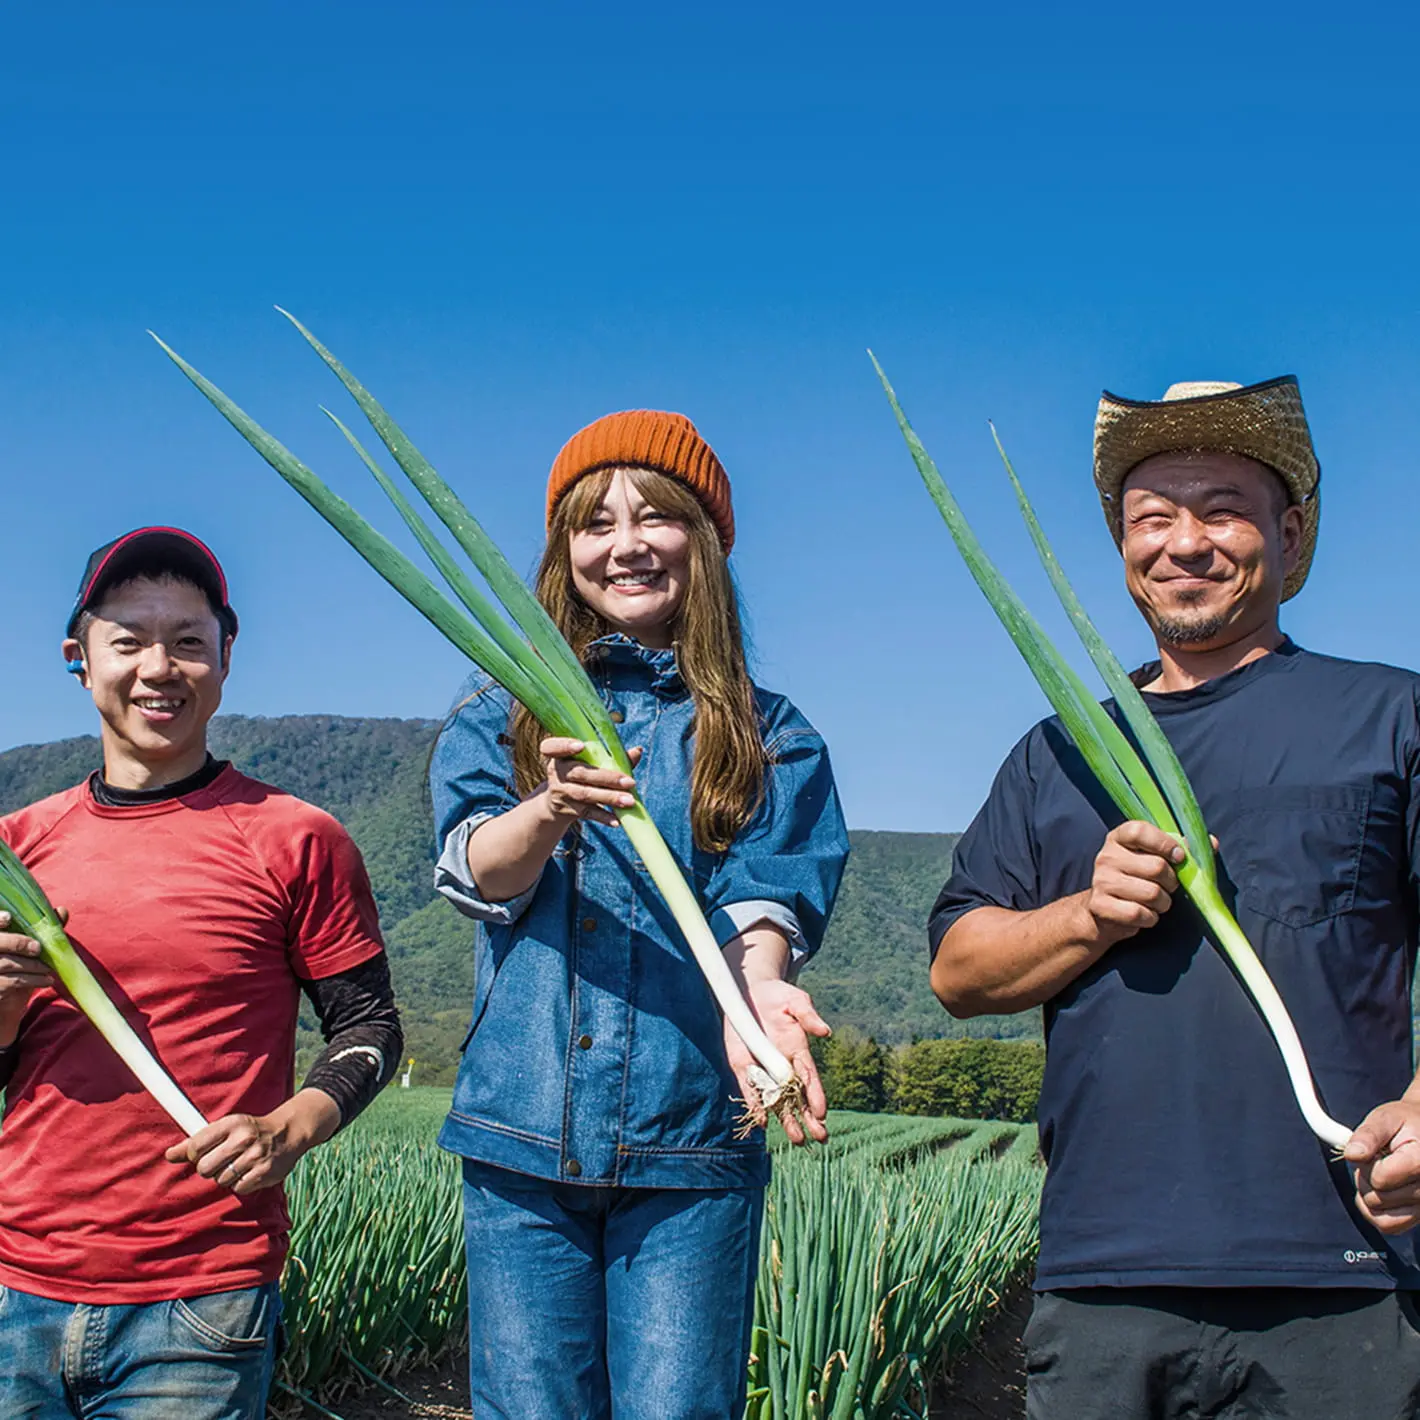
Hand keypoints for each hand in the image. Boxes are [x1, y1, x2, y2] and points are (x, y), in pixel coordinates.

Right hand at [0, 909, 57, 1045]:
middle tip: (37, 948)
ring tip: (48, 968)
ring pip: (6, 963)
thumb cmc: (18, 972)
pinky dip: (33, 980)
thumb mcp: (30, 951)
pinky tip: (48, 980)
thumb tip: (61, 911)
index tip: (9, 918)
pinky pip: (12, 982)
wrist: (7, 1008)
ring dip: (32, 965)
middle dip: (17, 943)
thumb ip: (43, 930)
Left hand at [164, 1089, 339, 1196]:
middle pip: (204, 1168)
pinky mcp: (265, 1173)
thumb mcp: (226, 1127)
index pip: (196, 1145)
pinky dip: (240, 1183)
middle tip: (221, 1161)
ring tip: (238, 1165)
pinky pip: (238, 1188)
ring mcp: (256, 1156)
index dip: (193, 1154)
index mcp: (232, 1123)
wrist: (288, 1133)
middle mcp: (244, 1138)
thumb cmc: (250, 1131)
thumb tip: (169, 1155)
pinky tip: (248, 1172)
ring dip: (226, 1176)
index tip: (200, 1153)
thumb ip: (197, 1141)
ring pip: (220, 1180)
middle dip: (208, 1168)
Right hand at [535, 739, 642, 827]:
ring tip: (630, 801)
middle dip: (607, 778)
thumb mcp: (587, 763)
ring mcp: (560, 792)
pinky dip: (603, 817)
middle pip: (581, 773)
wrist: (556, 804)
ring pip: (585, 794)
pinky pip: (586, 813)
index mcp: (559, 755)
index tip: (581, 746)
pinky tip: (617, 820)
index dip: (565, 746)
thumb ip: (611, 757)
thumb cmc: (579, 776)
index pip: (551, 746)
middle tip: (631, 782)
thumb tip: (638, 751)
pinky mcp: (565, 810)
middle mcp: (556, 772)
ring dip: (609, 798)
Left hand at [723, 978, 830, 1146]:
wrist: (751, 991)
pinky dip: (756, 1105)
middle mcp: (783, 1063)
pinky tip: (762, 1121)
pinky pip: (750, 1089)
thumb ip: (808, 1015)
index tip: (822, 1114)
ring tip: (797, 1139)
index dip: (816, 1095)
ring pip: (776, 1098)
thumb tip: (825, 1031)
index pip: (810, 1078)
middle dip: (807, 1117)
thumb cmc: (779, 996)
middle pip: (797, 1095)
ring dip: (786, 1118)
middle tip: (819, 1138)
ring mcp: (763, 1067)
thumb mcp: (796, 1000)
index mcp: (799, 1050)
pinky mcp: (743, 1065)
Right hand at [1083, 821, 1185, 946]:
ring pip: (1152, 894)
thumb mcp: (1154, 858)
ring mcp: (1101, 881)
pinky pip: (1139, 914)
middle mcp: (1106, 857)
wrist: (1104, 911)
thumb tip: (1211, 842)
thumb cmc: (1137, 880)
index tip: (1179, 857)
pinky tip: (1143, 914)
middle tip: (1167, 886)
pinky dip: (1150, 918)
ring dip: (1163, 903)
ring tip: (1155, 902)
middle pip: (1156, 867)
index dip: (1165, 843)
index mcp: (1119, 838)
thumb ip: (1180, 848)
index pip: (1140, 831)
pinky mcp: (1100, 906)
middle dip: (1171, 882)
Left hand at [1345, 1100, 1419, 1235]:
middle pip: (1378, 1198)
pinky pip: (1391, 1227)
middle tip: (1378, 1159)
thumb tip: (1352, 1155)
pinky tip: (1375, 1191)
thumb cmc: (1406, 1122)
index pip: (1379, 1179)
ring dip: (1371, 1196)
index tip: (1375, 1149)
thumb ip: (1368, 1135)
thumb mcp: (1386, 1118)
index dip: (1367, 1163)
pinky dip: (1376, 1214)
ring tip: (1381, 1173)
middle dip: (1367, 1178)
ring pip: (1382, 1218)